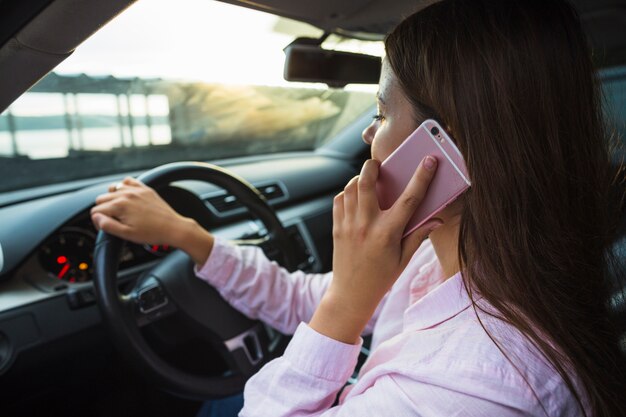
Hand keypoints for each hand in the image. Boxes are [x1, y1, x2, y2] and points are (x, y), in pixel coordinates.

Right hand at [90, 177, 214, 264]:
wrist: (173, 228)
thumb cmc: (152, 233)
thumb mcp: (127, 234)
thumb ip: (108, 225)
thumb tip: (96, 217)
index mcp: (120, 205)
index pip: (96, 211)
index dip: (98, 222)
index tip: (107, 227)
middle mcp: (127, 194)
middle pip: (102, 199)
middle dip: (104, 210)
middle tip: (114, 221)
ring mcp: (137, 190)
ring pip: (112, 189)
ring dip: (112, 199)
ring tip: (120, 211)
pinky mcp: (145, 189)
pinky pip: (128, 181)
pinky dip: (124, 187)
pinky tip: (127, 198)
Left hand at [309, 156, 441, 343]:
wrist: (351, 295)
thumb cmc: (380, 278)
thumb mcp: (404, 259)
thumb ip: (418, 235)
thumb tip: (436, 219)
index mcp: (388, 233)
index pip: (409, 198)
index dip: (422, 177)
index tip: (429, 161)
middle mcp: (366, 225)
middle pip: (366, 182)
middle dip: (372, 167)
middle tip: (379, 163)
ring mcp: (348, 225)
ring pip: (350, 188)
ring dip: (359, 179)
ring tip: (369, 181)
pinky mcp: (336, 228)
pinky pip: (339, 200)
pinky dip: (347, 193)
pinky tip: (356, 197)